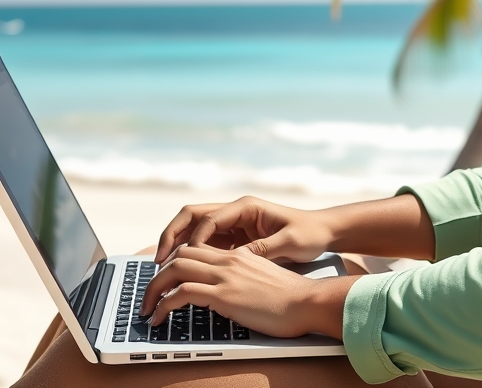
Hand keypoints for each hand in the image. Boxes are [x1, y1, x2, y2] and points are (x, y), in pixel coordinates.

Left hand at [141, 244, 354, 338]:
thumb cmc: (291, 298)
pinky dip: (163, 306)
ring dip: (153, 289)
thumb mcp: (262, 279)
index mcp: (237, 256)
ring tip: (146, 308)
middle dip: (157, 276)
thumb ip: (242, 278)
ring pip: (174, 270)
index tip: (165, 281)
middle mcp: (228, 261)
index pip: (194, 249)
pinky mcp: (224, 295)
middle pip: (179, 256)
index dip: (174, 263)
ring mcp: (225, 276)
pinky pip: (182, 294)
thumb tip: (226, 294)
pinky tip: (159, 318)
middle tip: (148, 296)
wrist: (308, 302)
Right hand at [155, 196, 332, 263]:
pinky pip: (204, 244)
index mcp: (246, 207)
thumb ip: (262, 250)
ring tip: (162, 269)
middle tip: (158, 261)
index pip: (208, 219)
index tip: (184, 260)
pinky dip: (190, 256)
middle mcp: (235, 212)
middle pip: (191, 218)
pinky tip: (182, 274)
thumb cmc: (309, 234)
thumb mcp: (289, 243)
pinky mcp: (234, 238)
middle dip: (172, 237)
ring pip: (193, 231)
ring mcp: (233, 224)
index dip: (193, 240)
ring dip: (177, 247)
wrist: (324, 231)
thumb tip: (236, 259)